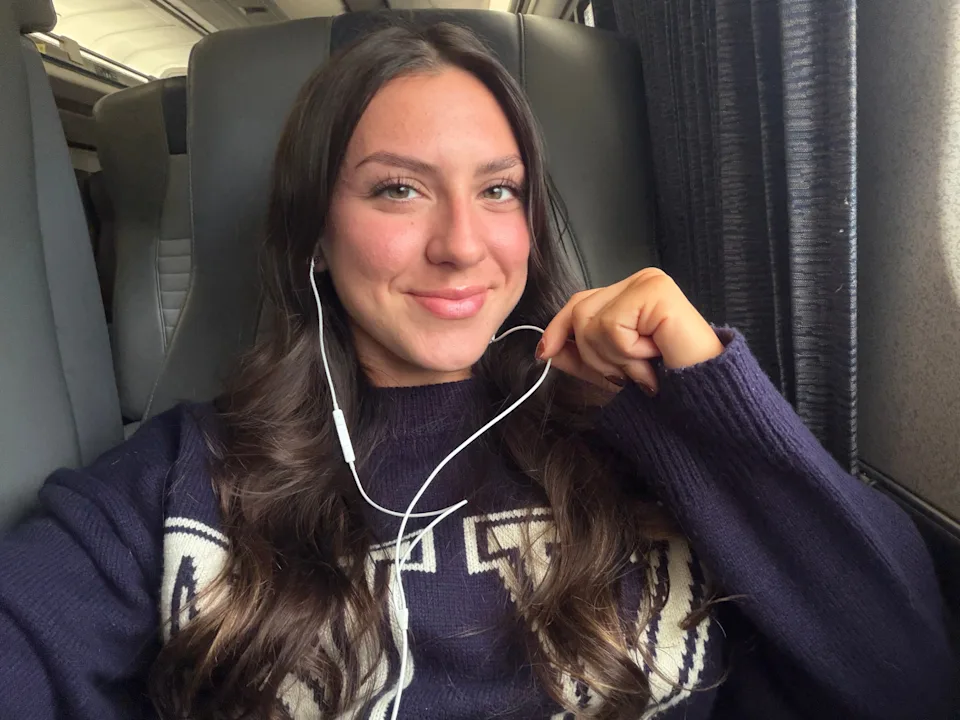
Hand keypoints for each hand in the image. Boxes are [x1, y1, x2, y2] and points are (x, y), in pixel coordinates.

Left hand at [537, 268, 723, 393]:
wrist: (704, 397)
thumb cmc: (666, 383)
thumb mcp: (610, 368)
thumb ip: (579, 355)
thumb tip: (546, 347)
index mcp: (630, 294)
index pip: (578, 303)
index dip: (558, 329)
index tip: (545, 353)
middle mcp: (639, 281)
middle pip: (578, 313)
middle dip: (595, 356)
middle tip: (629, 372)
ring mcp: (649, 282)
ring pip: (590, 322)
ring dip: (614, 358)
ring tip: (644, 365)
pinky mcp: (656, 291)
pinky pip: (612, 326)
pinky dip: (627, 353)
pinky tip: (653, 356)